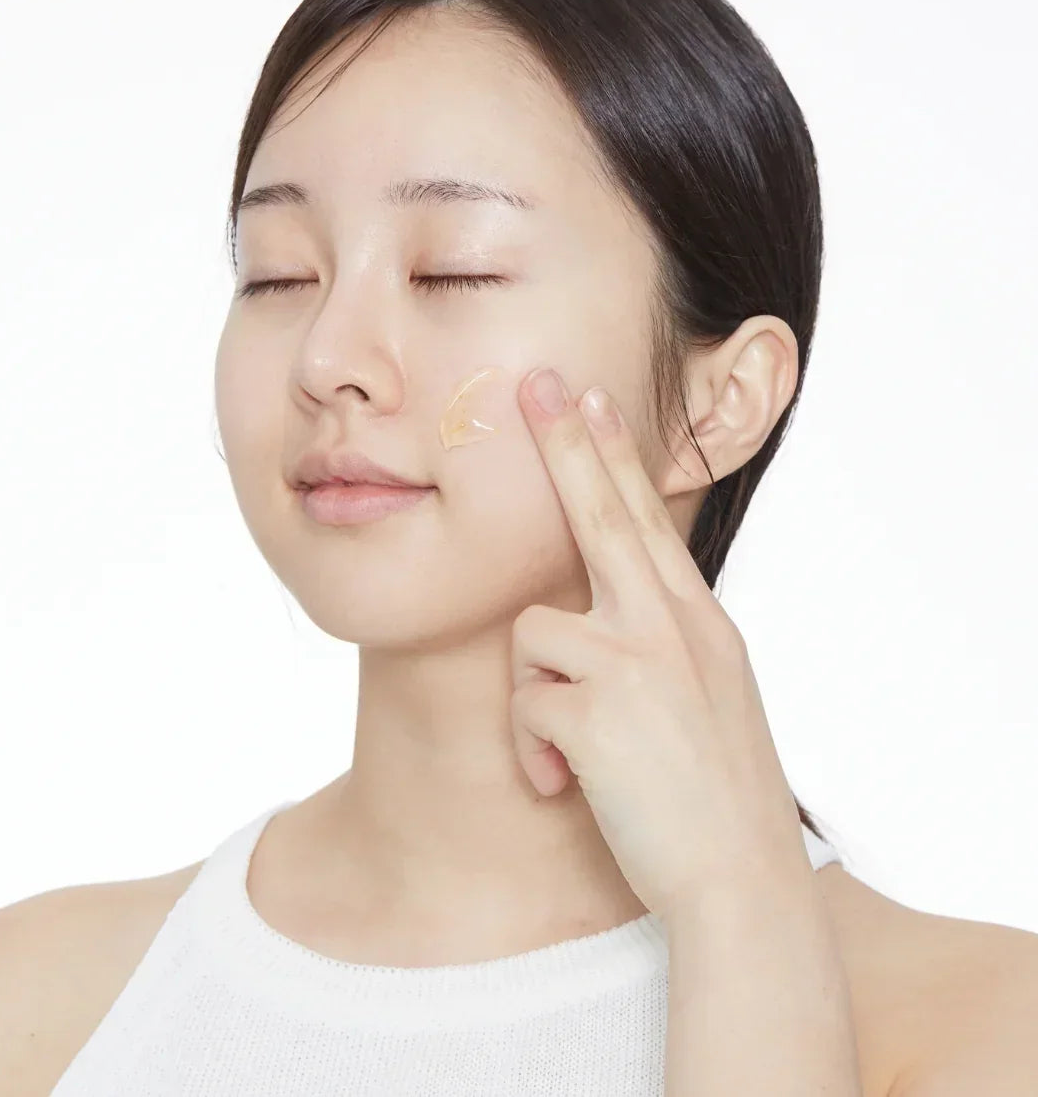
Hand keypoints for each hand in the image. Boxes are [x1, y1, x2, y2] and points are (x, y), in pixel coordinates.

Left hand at [510, 366, 813, 922]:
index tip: (592, 399)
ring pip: (534, 632)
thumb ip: (666, 646)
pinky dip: (534, 751)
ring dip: (538, 700)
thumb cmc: (718, 800)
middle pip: (606, 513)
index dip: (615, 455)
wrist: (743, 886)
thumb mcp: (711, 700)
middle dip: (566, 444)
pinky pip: (525, 704)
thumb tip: (608, 617)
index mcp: (701, 623)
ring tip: (572, 756)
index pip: (650, 519)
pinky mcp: (596, 708)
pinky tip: (567, 786)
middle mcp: (673, 627)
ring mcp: (637, 661)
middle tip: (536, 384)